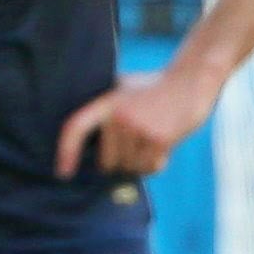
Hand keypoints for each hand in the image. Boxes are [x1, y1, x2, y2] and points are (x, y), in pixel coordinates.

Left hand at [55, 64, 221, 180]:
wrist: (191, 81)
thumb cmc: (153, 87)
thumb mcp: (123, 87)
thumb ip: (104, 109)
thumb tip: (85, 144)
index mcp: (106, 102)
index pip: (76, 127)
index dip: (66, 152)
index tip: (63, 173)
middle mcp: (120, 116)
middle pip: (107, 163)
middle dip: (119, 161)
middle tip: (135, 143)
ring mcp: (140, 128)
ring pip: (130, 168)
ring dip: (140, 162)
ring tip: (150, 138)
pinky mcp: (160, 139)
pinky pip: (150, 168)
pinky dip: (155, 163)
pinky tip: (163, 144)